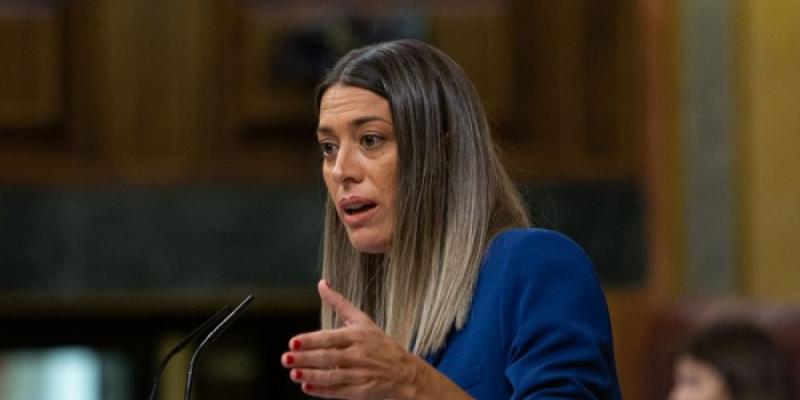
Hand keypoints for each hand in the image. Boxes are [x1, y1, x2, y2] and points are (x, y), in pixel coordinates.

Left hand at [281, 280, 424, 398]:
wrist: (405, 373)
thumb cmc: (380, 344)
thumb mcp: (362, 321)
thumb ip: (339, 303)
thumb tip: (322, 283)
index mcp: (358, 336)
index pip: (330, 338)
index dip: (310, 341)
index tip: (292, 341)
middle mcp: (359, 354)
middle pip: (328, 357)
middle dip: (305, 358)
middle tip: (286, 358)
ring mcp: (360, 374)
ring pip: (332, 375)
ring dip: (311, 375)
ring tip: (293, 374)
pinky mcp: (360, 391)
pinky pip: (338, 391)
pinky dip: (323, 390)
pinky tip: (307, 387)